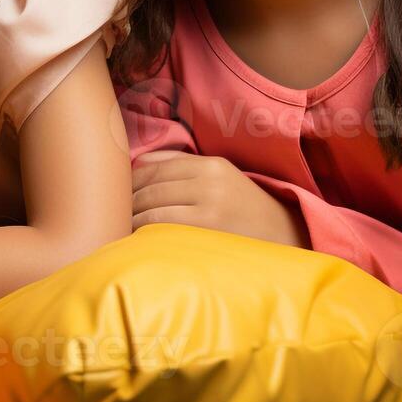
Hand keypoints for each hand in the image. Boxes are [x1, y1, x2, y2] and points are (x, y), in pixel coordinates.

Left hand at [130, 151, 309, 247]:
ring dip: (131, 217)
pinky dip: (144, 230)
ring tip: (122, 226)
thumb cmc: (247, 212)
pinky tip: (138, 238)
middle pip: (149, 186)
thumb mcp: (221, 180)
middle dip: (126, 200)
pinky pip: (162, 225)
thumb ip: (181, 168)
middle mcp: (210, 180)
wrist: (289, 239)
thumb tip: (137, 163)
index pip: (153, 167)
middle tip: (113, 212)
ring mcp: (210, 204)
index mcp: (211, 165)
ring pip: (151, 205)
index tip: (118, 193)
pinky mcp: (209, 228)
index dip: (130, 181)